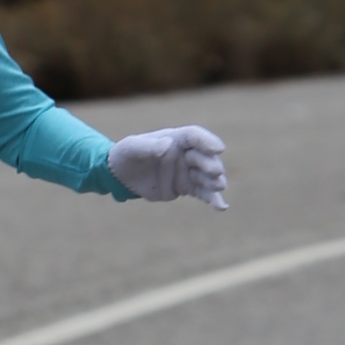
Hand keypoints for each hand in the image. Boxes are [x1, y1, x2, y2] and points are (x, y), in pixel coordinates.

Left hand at [108, 122, 226, 207]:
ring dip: (214, 181)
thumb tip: (167, 146)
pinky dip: (212, 199)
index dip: (207, 141)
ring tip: (219, 187)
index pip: (195, 137)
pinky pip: (202, 193)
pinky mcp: (186, 187)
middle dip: (211, 164)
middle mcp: (186, 153)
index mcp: (176, 139)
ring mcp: (188, 171)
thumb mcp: (133, 147)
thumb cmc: (128, 154)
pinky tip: (222, 207)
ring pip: (206, 176)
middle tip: (216, 172)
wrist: (122, 175)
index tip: (219, 148)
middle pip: (204, 157)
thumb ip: (149, 146)